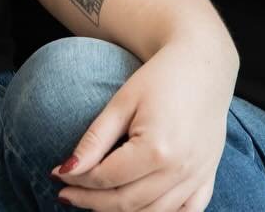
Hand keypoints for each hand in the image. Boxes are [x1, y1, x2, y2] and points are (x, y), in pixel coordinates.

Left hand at [53, 39, 235, 211]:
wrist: (204, 66)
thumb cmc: (159, 79)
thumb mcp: (121, 103)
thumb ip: (94, 140)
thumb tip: (67, 170)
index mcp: (157, 150)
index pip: (107, 178)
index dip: (78, 181)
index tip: (57, 176)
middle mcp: (180, 171)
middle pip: (127, 203)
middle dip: (91, 201)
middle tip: (67, 194)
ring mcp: (197, 178)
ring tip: (93, 200)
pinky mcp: (207, 178)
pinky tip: (136, 209)